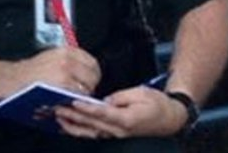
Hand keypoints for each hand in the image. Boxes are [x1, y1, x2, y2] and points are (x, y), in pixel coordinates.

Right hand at [0, 47, 100, 100]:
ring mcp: (66, 72)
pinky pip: (78, 95)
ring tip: (72, 96)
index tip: (89, 80)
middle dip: (90, 85)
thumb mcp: (50, 58)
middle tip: (81, 91)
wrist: (11, 79)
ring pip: (87, 87)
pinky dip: (75, 100)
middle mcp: (67, 58)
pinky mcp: (63, 84)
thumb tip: (84, 72)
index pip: (92, 62)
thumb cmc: (28, 72)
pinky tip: (67, 100)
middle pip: (93, 74)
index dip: (92, 74)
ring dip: (82, 94)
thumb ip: (68, 62)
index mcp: (65, 50)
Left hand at [55, 86, 187, 139]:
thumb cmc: (156, 104)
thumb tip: (105, 100)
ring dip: (73, 125)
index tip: (74, 102)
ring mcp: (116, 134)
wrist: (169, 118)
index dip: (87, 108)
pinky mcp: (114, 133)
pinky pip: (94, 133)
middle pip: (92, 123)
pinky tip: (69, 125)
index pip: (102, 113)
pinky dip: (80, 130)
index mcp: (126, 119)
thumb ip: (121, 97)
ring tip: (59, 117)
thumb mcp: (141, 93)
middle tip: (58, 107)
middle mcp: (119, 130)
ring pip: (91, 132)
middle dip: (74, 116)